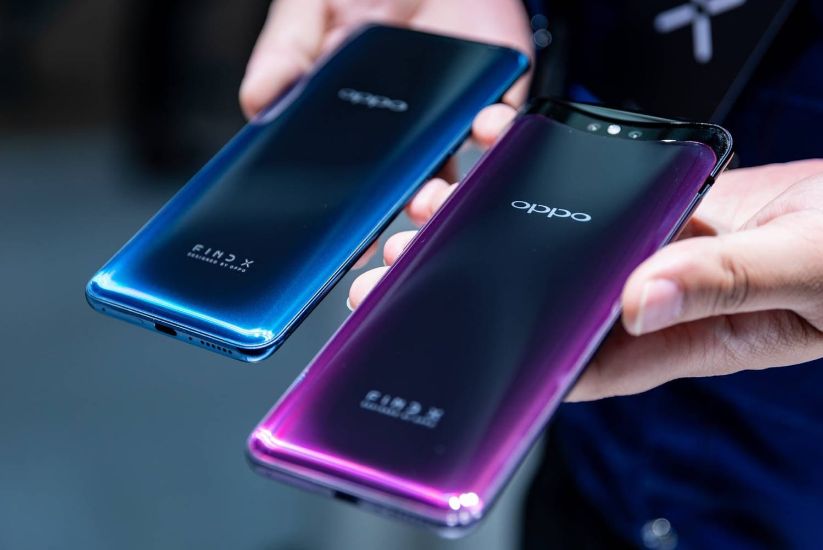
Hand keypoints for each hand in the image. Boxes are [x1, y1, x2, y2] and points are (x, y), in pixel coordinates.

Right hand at [240, 0, 532, 266]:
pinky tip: (479, 128)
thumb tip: (259, 102)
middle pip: (410, 202)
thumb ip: (284, 53)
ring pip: (459, 177)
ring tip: (425, 199)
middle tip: (390, 253)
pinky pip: (505, 125)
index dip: (356, 230)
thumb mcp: (308, 9)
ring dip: (445, 198)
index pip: (359, 195)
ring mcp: (454, 120)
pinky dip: (496, 134)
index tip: (349, 256)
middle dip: (403, 237)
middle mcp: (409, 136)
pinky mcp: (496, 90)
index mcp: (362, 131)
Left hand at [349, 104, 822, 400]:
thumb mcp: (806, 272)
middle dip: (477, 281)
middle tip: (410, 252)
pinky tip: (505, 149)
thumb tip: (639, 298)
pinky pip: (595, 194)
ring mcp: (656, 250)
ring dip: (499, 221)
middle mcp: (655, 299)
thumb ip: (727, 284)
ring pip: (563, 244)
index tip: (443, 334)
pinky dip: (551, 174)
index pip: (577, 361)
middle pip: (550, 300)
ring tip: (440, 197)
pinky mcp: (663, 207)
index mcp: (681, 336)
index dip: (507, 356)